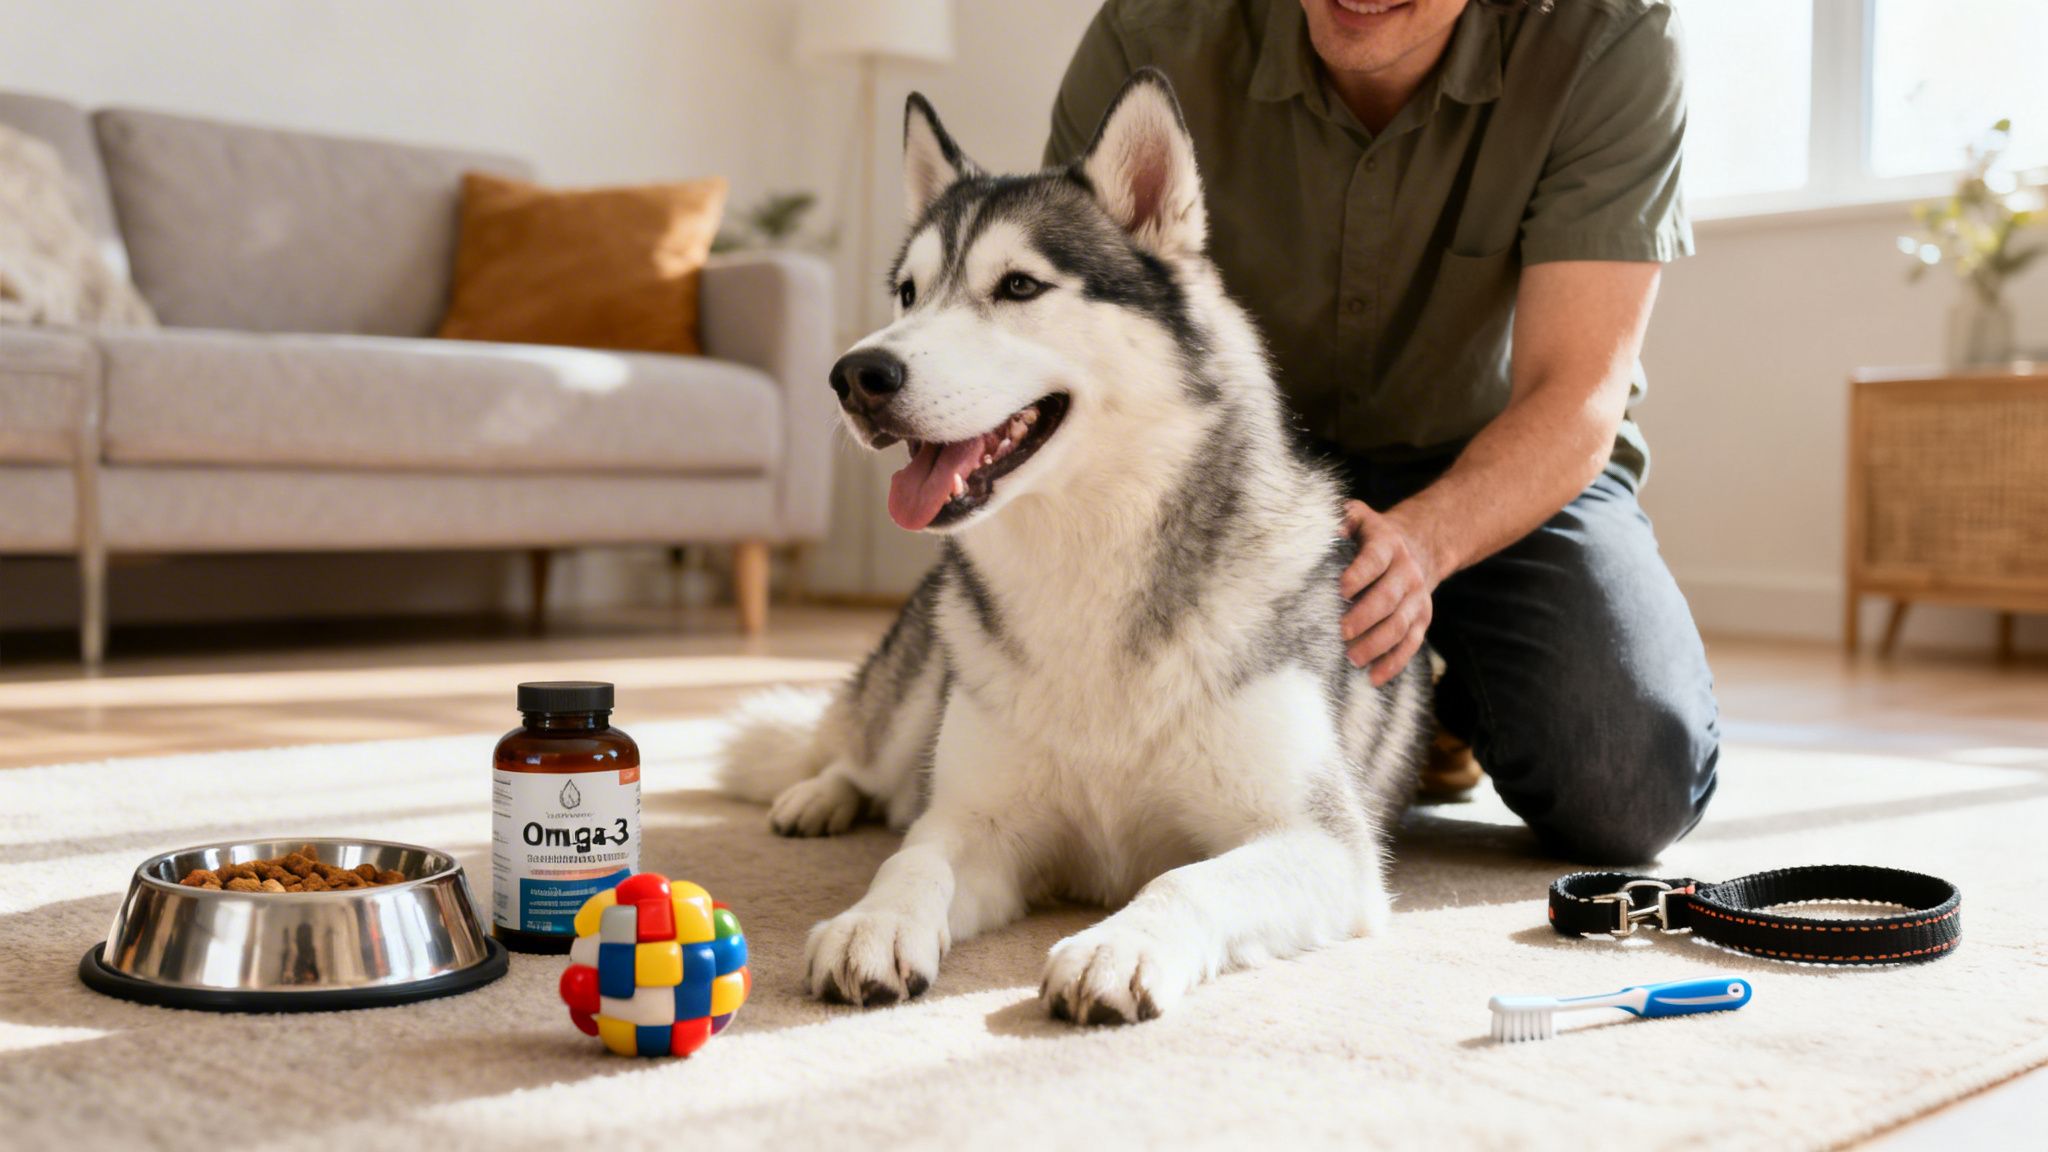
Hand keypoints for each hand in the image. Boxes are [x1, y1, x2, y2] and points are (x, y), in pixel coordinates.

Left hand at [1338, 501, 1438, 685]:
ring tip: (1352, 658)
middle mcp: (1406, 572)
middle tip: (1341, 631)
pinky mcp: (1422, 619)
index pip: (1376, 559)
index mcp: (1387, 545)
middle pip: (1389, 598)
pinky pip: (1411, 644)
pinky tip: (1374, 677)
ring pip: (1400, 625)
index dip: (1360, 574)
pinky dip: (1394, 663)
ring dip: (1376, 644)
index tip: (1341, 589)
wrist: (1420, 545)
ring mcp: (1416, 598)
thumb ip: (1344, 517)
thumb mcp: (1360, 518)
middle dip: (1365, 616)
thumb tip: (1327, 527)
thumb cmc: (1373, 537)